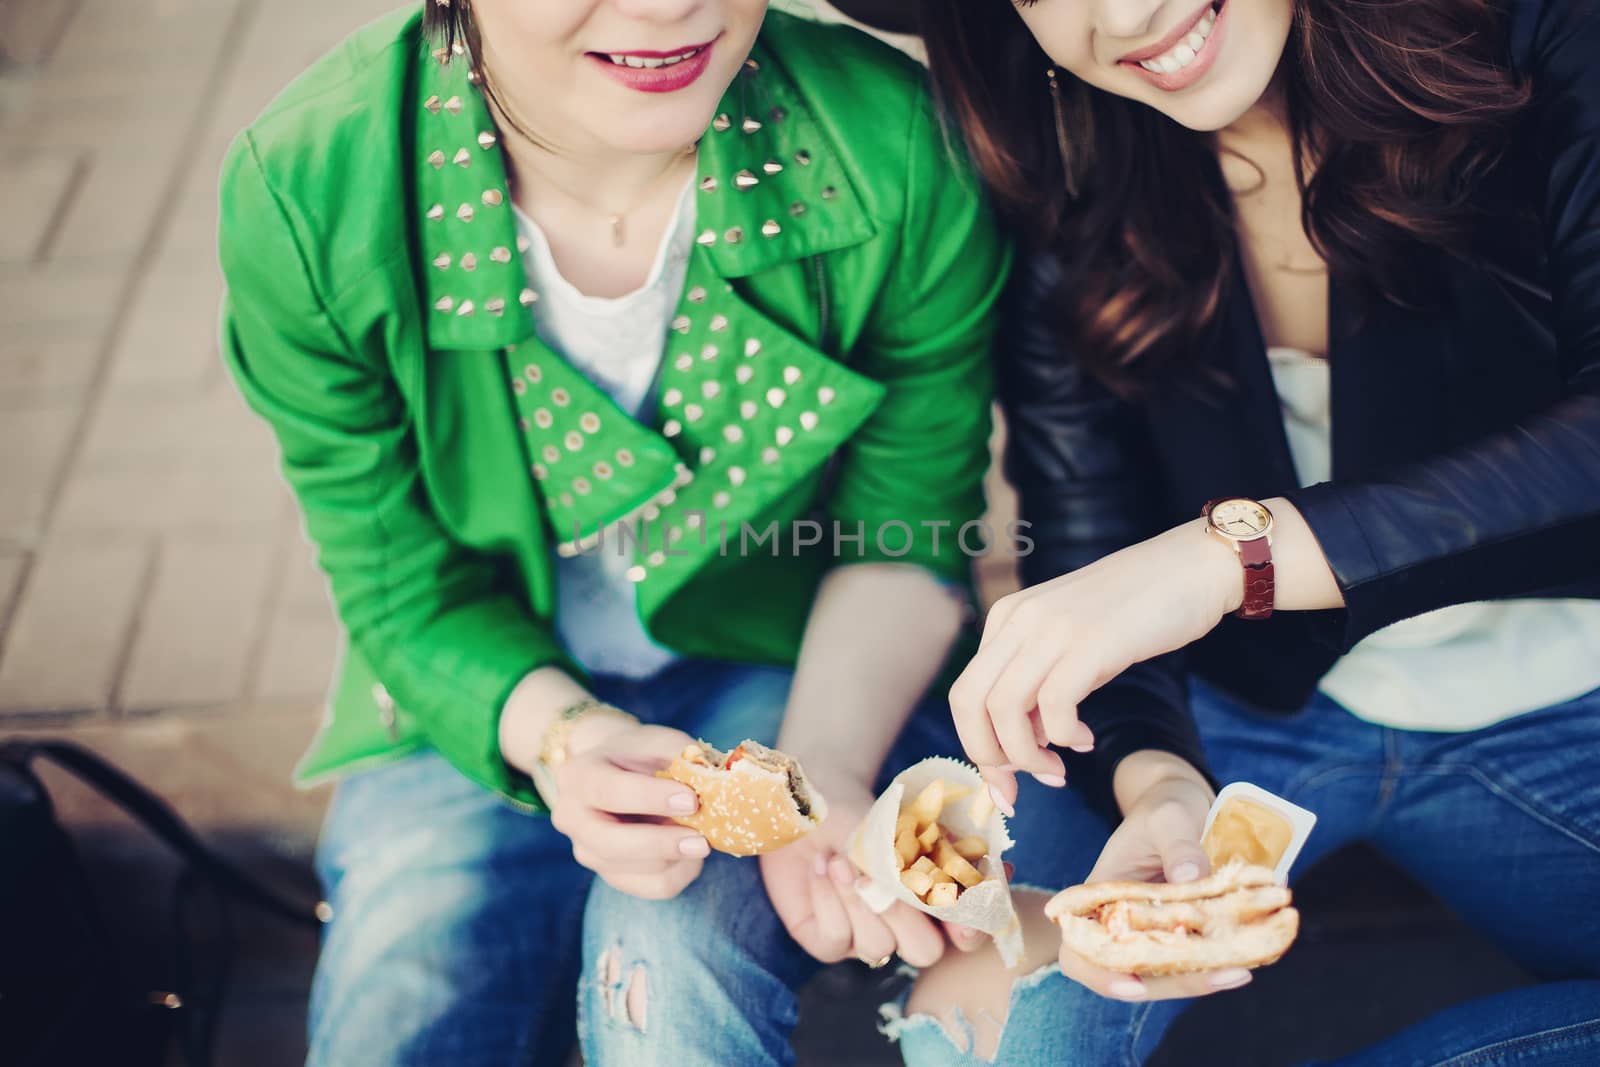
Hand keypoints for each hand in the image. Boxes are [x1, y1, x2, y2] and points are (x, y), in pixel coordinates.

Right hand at [546, 720, 711, 899]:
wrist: (617, 771)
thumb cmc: (642, 754)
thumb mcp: (659, 743)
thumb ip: (683, 761)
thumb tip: (717, 787)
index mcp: (579, 775)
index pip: (609, 791)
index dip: (650, 798)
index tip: (691, 800)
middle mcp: (572, 817)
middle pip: (610, 843)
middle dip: (660, 845)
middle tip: (702, 841)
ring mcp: (586, 851)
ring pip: (634, 871)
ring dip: (676, 859)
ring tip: (703, 840)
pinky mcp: (610, 874)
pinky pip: (650, 887)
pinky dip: (680, 874)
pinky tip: (694, 856)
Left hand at [759, 770, 985, 967]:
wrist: (808, 810)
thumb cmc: (860, 818)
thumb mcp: (901, 830)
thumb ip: (936, 854)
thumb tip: (981, 870)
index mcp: (933, 899)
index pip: (966, 933)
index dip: (970, 930)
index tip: (961, 918)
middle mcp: (904, 927)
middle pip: (925, 951)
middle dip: (902, 916)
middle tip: (875, 879)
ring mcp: (865, 938)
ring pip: (876, 947)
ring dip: (855, 900)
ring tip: (839, 860)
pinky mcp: (827, 942)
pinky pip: (835, 940)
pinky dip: (828, 900)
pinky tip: (821, 868)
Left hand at [949, 521, 1238, 807]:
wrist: (1192, 567)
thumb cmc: (1136, 612)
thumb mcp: (1072, 644)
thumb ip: (1042, 683)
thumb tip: (1027, 740)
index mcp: (1006, 619)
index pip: (966, 694)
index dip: (979, 747)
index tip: (1007, 785)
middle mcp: (1018, 620)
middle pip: (968, 703)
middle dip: (989, 757)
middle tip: (1024, 786)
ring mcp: (1051, 628)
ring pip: (1003, 709)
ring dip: (1027, 757)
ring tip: (1059, 769)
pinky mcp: (1089, 642)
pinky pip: (1053, 706)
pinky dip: (1065, 738)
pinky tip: (1086, 741)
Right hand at [1056, 767, 1250, 1000]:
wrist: (1183, 806)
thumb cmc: (1163, 807)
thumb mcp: (1167, 815)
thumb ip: (1177, 843)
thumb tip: (1189, 877)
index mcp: (1099, 899)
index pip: (1080, 951)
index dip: (1100, 975)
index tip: (1133, 983)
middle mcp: (1122, 926)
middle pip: (1134, 974)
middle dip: (1178, 983)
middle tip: (1225, 972)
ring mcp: (1155, 934)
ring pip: (1170, 974)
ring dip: (1205, 977)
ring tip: (1243, 968)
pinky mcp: (1186, 935)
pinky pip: (1198, 959)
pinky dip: (1222, 960)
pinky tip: (1253, 954)